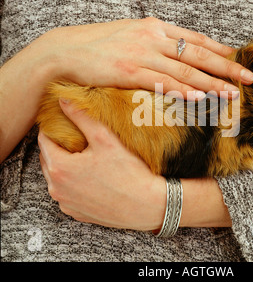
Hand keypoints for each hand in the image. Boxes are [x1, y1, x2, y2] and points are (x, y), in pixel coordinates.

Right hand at [36, 17, 252, 98]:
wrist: (66, 51)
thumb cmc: (99, 45)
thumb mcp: (132, 35)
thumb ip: (156, 43)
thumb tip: (176, 54)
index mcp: (156, 28)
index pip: (197, 39)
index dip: (221, 51)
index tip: (239, 61)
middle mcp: (154, 38)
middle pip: (199, 54)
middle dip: (227, 67)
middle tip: (248, 78)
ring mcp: (142, 54)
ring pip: (186, 70)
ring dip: (212, 83)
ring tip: (232, 94)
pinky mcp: (129, 72)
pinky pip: (162, 82)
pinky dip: (183, 90)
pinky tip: (200, 97)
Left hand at [38, 99, 231, 229]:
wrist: (146, 205)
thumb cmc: (128, 171)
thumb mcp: (104, 139)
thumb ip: (81, 117)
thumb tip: (63, 100)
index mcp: (60, 167)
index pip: (44, 141)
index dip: (53, 129)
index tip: (64, 123)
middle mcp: (56, 189)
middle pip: (48, 159)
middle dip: (58, 147)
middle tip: (75, 139)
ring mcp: (66, 203)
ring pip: (55, 178)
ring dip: (64, 166)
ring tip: (84, 158)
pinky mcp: (76, 213)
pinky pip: (66, 194)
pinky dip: (72, 184)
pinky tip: (90, 178)